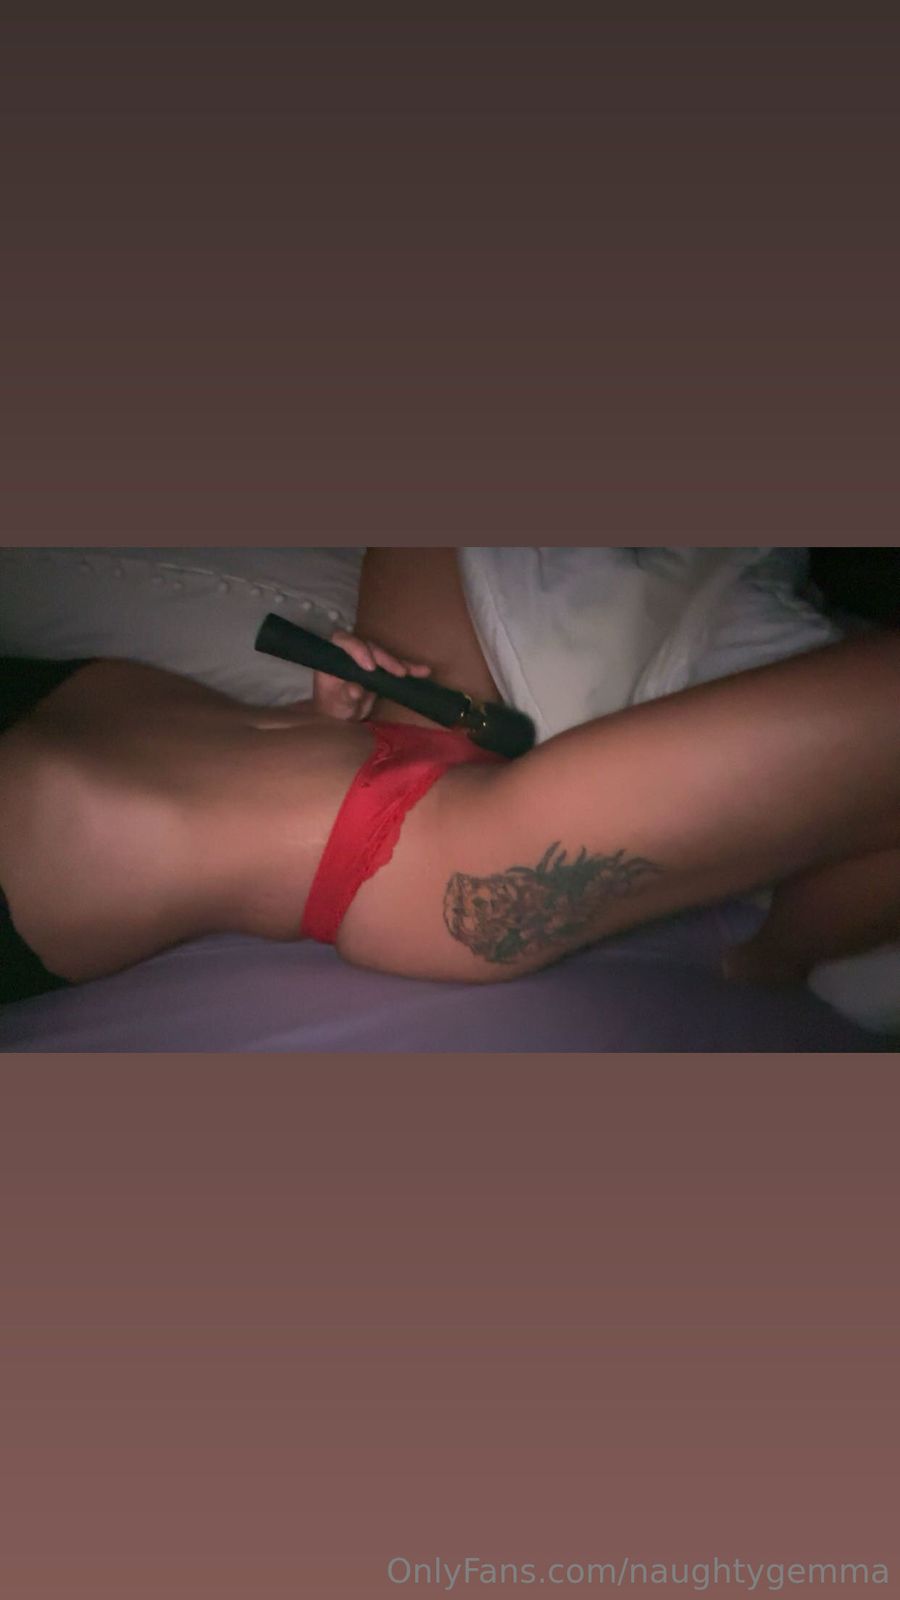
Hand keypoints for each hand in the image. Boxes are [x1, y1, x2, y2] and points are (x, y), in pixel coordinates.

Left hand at [313, 630, 431, 721]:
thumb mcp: (337, 704)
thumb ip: (344, 695)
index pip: (342, 642)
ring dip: (399, 663)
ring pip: (384, 655)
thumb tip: (355, 689)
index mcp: (334, 657)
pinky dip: (409, 668)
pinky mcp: (380, 668)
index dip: (357, 649)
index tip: (370, 667)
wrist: (341, 715)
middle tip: (399, 672)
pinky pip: (394, 666)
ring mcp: (367, 659)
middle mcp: (350, 653)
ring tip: (413, 672)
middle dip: (385, 659)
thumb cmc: (333, 708)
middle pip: (369, 647)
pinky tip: (423, 671)